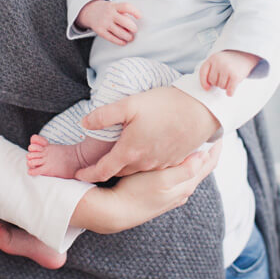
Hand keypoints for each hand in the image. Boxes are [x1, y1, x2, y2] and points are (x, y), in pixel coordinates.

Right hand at [71, 141, 221, 233]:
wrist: (115, 211)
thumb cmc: (137, 192)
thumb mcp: (162, 180)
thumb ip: (185, 170)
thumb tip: (204, 156)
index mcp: (186, 185)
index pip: (209, 163)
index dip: (216, 147)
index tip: (219, 129)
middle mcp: (182, 190)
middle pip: (202, 167)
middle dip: (207, 150)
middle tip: (209, 130)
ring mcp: (172, 193)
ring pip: (190, 171)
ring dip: (195, 156)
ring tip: (195, 139)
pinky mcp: (161, 193)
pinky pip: (178, 175)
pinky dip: (182, 163)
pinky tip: (175, 156)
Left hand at [75, 86, 219, 181]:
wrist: (200, 110)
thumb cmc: (164, 104)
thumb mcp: (130, 104)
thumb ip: (104, 115)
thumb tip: (84, 123)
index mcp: (130, 151)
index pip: (103, 170)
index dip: (88, 173)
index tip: (79, 174)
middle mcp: (145, 163)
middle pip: (119, 172)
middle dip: (105, 171)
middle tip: (94, 165)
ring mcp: (161, 164)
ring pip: (136, 170)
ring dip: (125, 167)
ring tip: (117, 159)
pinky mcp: (174, 160)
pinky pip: (153, 167)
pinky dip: (142, 164)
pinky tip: (142, 153)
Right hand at [76, 0, 140, 45]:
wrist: (91, 11)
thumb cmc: (107, 10)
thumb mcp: (114, 6)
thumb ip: (123, 13)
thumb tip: (136, 24)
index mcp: (114, 6)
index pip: (126, 6)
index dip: (135, 11)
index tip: (140, 16)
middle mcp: (109, 14)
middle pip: (124, 21)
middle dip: (133, 28)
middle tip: (135, 30)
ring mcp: (104, 22)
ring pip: (119, 32)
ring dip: (128, 36)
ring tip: (130, 37)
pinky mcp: (100, 31)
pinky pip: (112, 38)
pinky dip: (120, 41)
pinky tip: (124, 42)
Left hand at [199, 50, 260, 96]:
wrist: (246, 57)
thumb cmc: (229, 61)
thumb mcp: (217, 60)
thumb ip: (210, 69)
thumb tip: (207, 87)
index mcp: (213, 58)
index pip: (203, 72)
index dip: (203, 82)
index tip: (207, 88)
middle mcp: (219, 62)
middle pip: (212, 81)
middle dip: (217, 82)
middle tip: (224, 78)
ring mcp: (227, 68)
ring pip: (221, 86)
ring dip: (225, 86)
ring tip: (229, 80)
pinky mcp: (235, 75)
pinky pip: (229, 90)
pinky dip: (230, 92)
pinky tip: (230, 91)